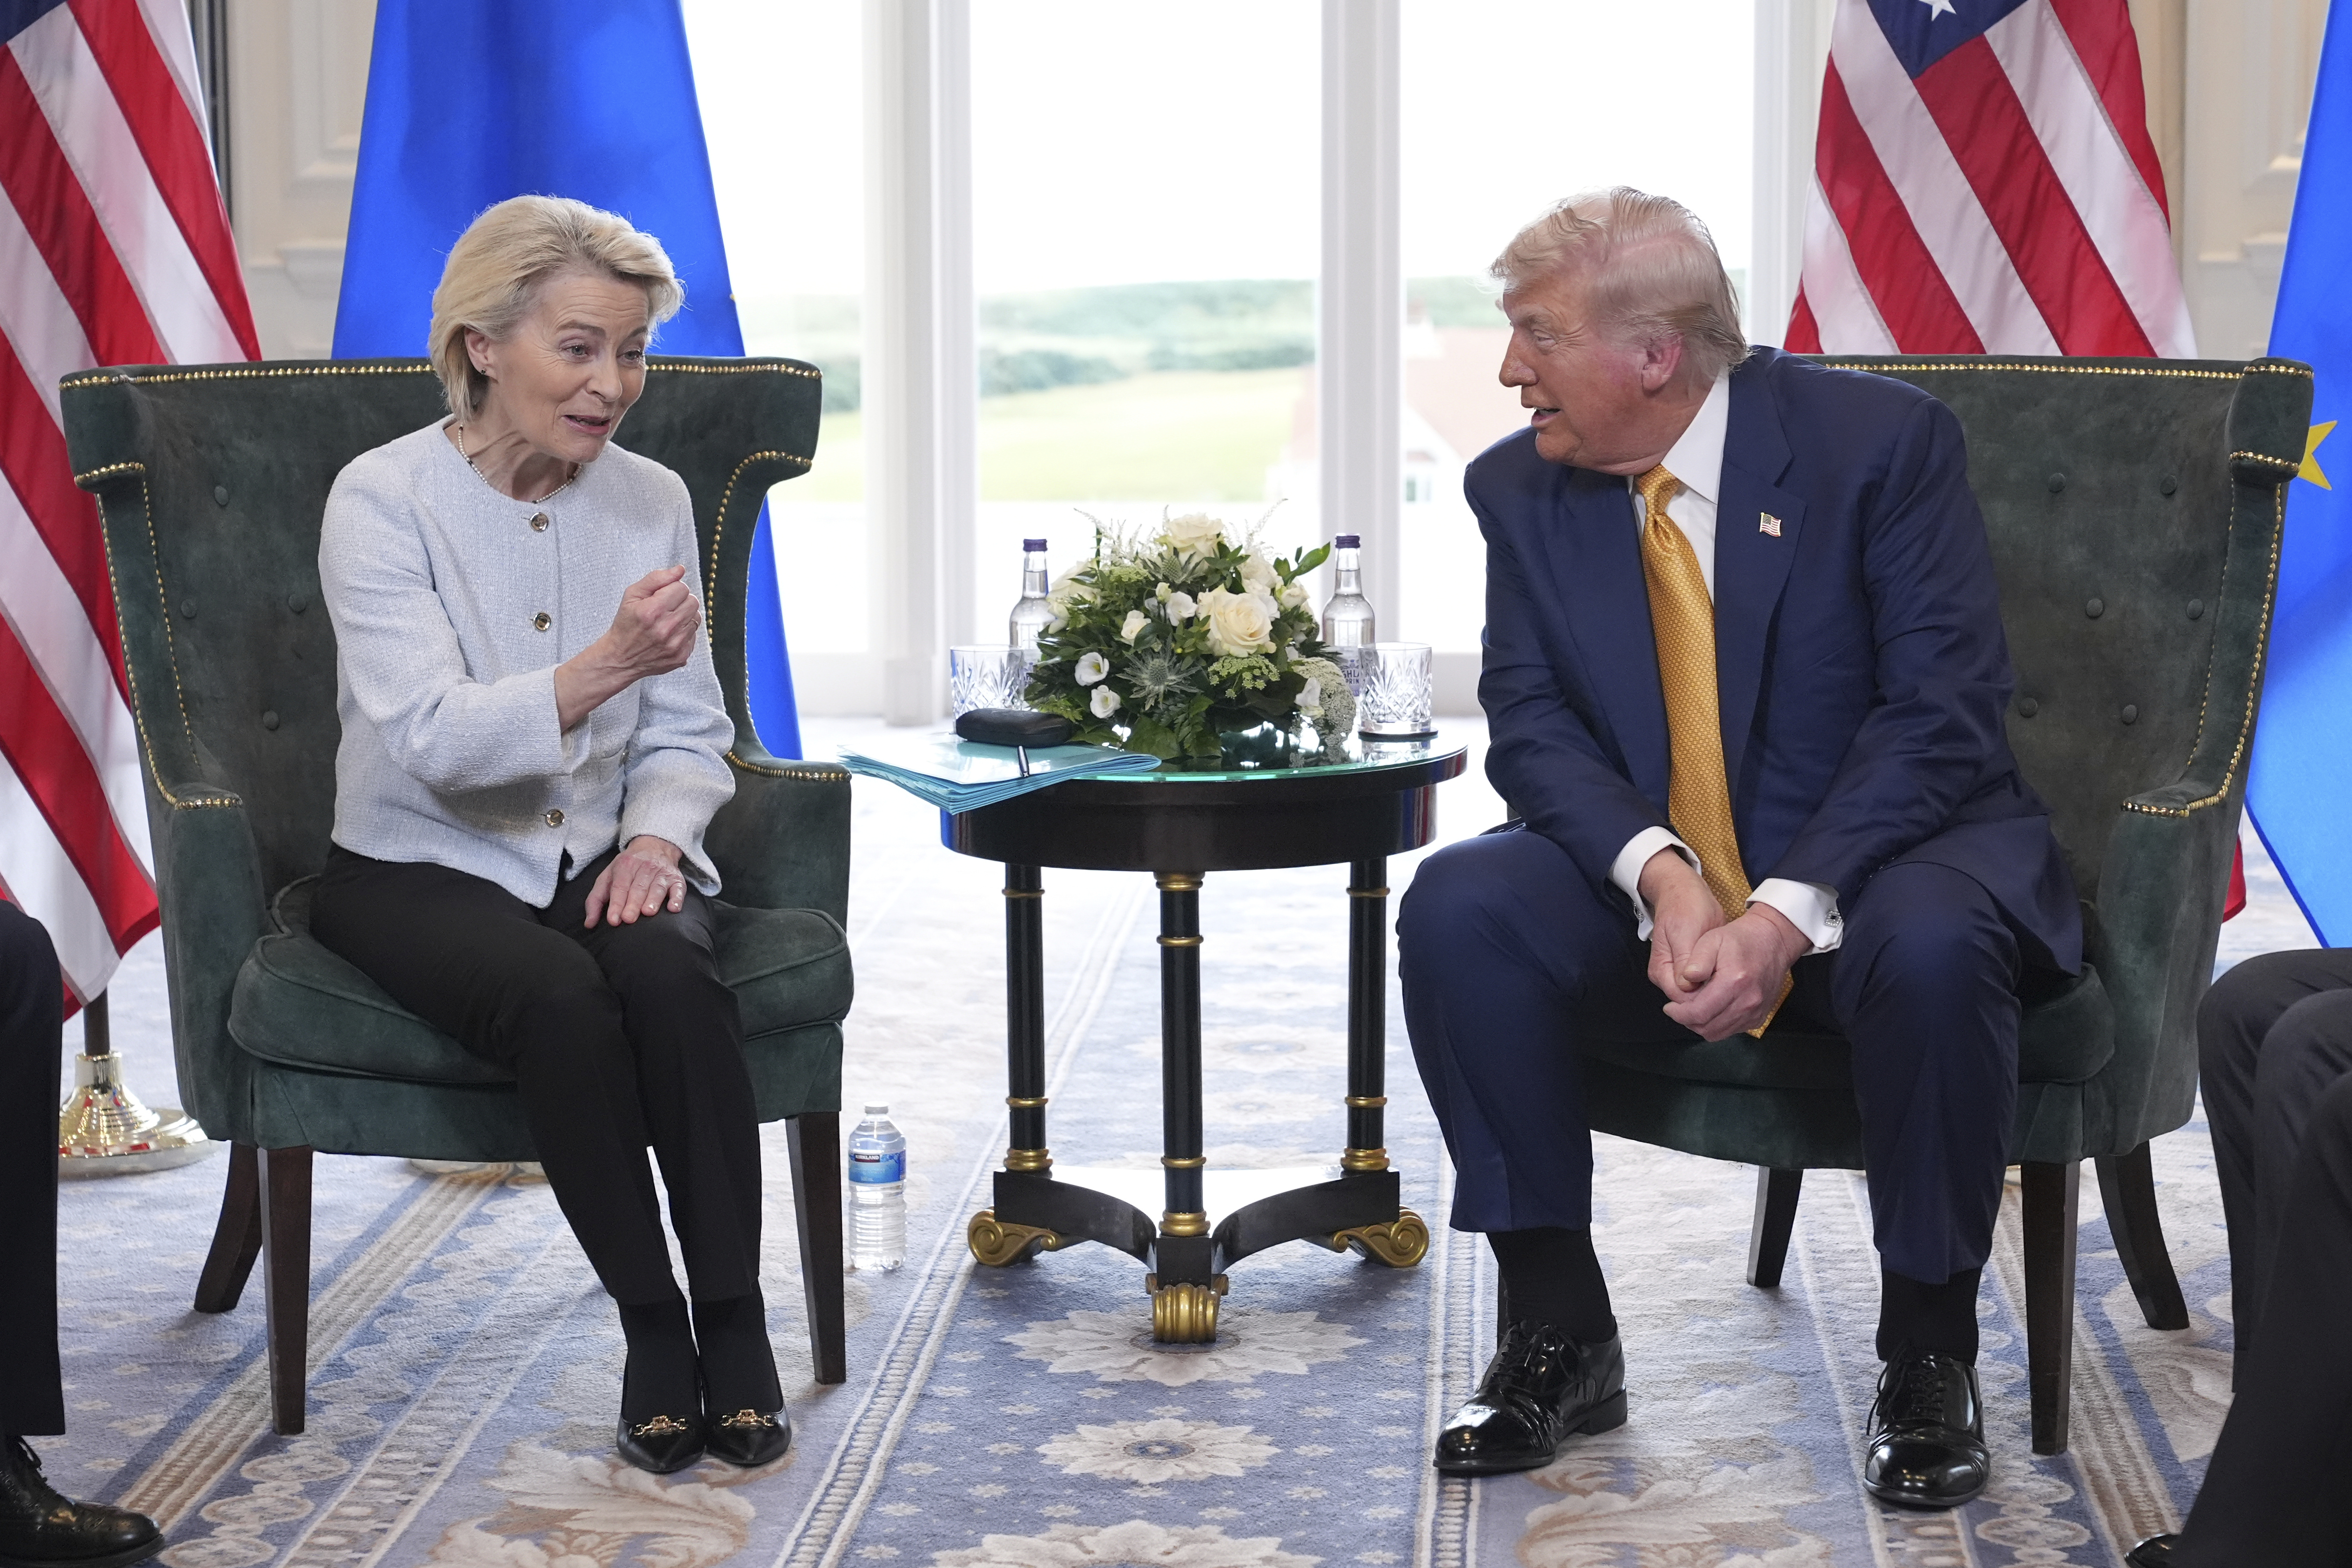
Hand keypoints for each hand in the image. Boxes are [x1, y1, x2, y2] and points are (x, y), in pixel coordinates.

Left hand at [584, 835, 686, 927]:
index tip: (613, 920)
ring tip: (648, 912)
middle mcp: (644, 868)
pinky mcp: (676, 878)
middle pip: (638, 888)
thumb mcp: (607, 878)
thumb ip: (595, 901)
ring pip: (657, 887)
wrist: (654, 846)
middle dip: (632, 904)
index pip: (619, 887)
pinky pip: (678, 888)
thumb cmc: (628, 868)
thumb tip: (589, 924)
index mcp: (624, 867)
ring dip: (653, 900)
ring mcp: (661, 873)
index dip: (616, 903)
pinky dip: (677, 898)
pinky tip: (673, 908)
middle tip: (628, 919)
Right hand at [601, 566, 700, 679]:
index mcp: (652, 610)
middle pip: (693, 601)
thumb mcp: (632, 595)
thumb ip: (656, 578)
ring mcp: (675, 644)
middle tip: (665, 608)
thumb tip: (680, 569)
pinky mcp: (682, 656)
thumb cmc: (625, 624)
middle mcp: (666, 628)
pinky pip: (694, 635)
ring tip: (667, 621)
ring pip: (696, 617)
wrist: (621, 658)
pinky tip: (669, 635)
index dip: (672, 589)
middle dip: (680, 601)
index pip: (682, 588)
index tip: (661, 596)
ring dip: (684, 616)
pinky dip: (684, 632)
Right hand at [1638, 848, 1723, 1005]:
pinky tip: (1733, 977)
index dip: (1705, 998)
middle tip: (1735, 985)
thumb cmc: (1686, 906)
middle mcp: (1667, 977)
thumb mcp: (1686, 930)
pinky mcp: (1691, 972)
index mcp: (1661, 970)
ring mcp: (1678, 976)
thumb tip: (1688, 985)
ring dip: (1717, 993)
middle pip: (1690, 1004)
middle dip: (1712, 998)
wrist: (1685, 892)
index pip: (1682, 1000)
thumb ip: (1685, 960)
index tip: (1726, 985)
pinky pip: (1706, 989)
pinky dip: (1719, 987)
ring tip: (1736, 981)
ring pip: (1700, 998)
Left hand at [1661, 904, 1810, 1039]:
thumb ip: (1696, 961)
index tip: (1669, 1007)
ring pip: (1719, 1033)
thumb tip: (1684, 980)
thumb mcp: (1712, 940)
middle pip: (1708, 1028)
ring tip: (1692, 1008)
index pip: (1699, 1013)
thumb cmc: (1741, 939)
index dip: (1679, 1014)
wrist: (1773, 941)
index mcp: (1734, 983)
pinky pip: (1732, 1030)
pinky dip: (1717, 1025)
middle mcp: (1748, 1002)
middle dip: (1687, 1021)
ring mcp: (1756, 1012)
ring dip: (1701, 1025)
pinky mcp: (1759, 1017)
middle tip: (1678, 1009)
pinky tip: (1711, 1009)